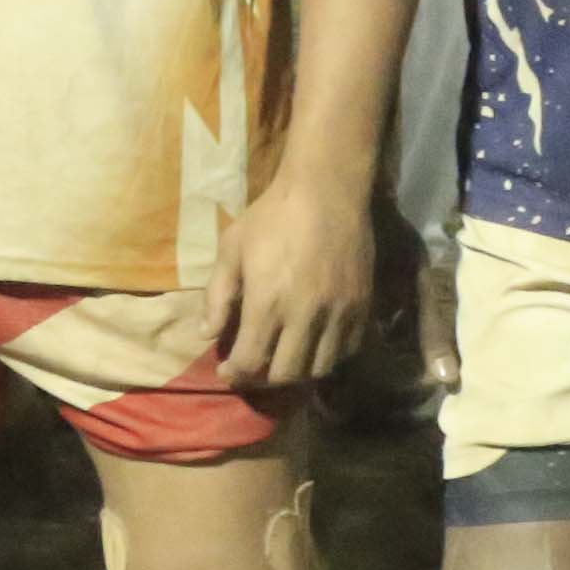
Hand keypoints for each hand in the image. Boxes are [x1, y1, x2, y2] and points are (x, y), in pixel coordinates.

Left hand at [203, 168, 375, 393]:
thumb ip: (217, 295)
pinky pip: (348, 351)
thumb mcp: (232, 248)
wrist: (327, 191)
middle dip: (264, 378)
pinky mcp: (363, 308)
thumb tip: (206, 334)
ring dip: (298, 371)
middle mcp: (305, 316)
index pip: (250, 361)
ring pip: (320, 369)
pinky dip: (329, 356)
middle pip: (286, 375)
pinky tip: (315, 344)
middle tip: (254, 366)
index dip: (235, 374)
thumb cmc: (272, 216)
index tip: (227, 370)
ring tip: (284, 359)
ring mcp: (339, 315)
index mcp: (268, 302)